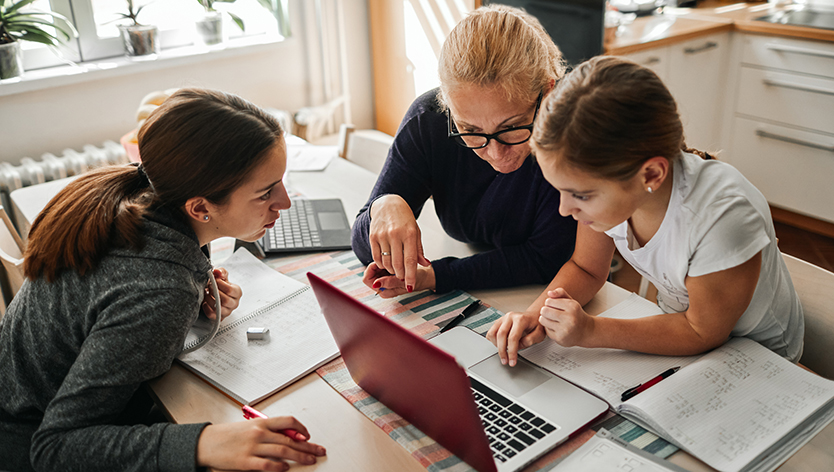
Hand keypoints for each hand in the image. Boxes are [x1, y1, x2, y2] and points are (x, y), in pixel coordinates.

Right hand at [196, 416, 325, 471]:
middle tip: (319, 451)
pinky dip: (279, 467)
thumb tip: (287, 436)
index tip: (309, 436)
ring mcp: (253, 447)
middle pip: (290, 439)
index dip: (301, 429)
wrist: (206, 443)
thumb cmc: (227, 435)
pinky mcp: (246, 461)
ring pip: (283, 451)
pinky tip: (287, 468)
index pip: (288, 421)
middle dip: (308, 446)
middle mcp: (259, 433)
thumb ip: (267, 430)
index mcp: (261, 422)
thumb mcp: (249, 427)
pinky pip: (268, 465)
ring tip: (310, 460)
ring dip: (300, 457)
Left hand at [202, 268, 241, 320]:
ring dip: (209, 300)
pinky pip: (212, 315)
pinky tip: (204, 302)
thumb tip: (217, 272)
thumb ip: (221, 272)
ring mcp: (227, 311)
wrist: (215, 291)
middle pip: (226, 300)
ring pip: (219, 308)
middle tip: (209, 287)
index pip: (230, 290)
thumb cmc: (220, 284)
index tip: (214, 280)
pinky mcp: (219, 317)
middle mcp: (234, 303)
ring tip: (206, 293)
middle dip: (214, 292)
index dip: (220, 285)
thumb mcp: (222, 275)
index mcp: (237, 293)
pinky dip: (206, 308)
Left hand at [363, 262, 434, 297]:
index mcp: (384, 291)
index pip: (367, 279)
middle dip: (376, 266)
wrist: (425, 277)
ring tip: (392, 260)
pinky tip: (393, 260)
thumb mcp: (403, 281)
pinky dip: (385, 262)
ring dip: (381, 263)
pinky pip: (381, 267)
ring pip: (375, 269)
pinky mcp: (387, 275)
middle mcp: (382, 287)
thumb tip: (376, 283)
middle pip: (369, 274)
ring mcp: (384, 281)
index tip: (381, 263)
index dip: (372, 269)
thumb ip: (389, 282)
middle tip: (387, 260)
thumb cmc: (417, 280)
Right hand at [368, 195, 430, 291]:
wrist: (388, 204)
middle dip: (400, 275)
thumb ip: (419, 250)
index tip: (410, 285)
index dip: (410, 275)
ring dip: (391, 270)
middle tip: (403, 277)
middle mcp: (395, 234)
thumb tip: (425, 264)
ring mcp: (382, 235)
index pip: (410, 260)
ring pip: (386, 262)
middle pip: (397, 264)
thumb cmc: (404, 219)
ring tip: (395, 269)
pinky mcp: (373, 236)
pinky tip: (386, 263)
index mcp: (409, 234)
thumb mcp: (416, 232)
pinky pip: (376, 257)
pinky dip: (381, 264)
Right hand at [486, 311, 545, 366]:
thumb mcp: (540, 333)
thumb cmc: (536, 325)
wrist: (533, 316)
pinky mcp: (499, 321)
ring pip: (493, 333)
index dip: (511, 352)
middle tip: (505, 361)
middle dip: (502, 351)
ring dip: (496, 346)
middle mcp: (510, 317)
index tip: (512, 361)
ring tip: (503, 352)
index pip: (513, 337)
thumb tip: (519, 346)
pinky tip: (501, 344)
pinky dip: (493, 341)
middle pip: (501, 335)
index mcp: (521, 319)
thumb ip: (531, 340)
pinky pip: (491, 332)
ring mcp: (503, 318)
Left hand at [538, 288, 593, 347]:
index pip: (549, 301)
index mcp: (572, 306)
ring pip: (543, 320)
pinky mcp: (560, 338)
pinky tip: (557, 328)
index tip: (554, 305)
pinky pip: (546, 330)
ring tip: (553, 319)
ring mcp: (565, 329)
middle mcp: (570, 318)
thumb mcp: (571, 301)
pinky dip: (549, 328)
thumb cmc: (576, 315)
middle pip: (544, 310)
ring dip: (545, 319)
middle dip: (545, 310)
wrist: (586, 331)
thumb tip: (549, 293)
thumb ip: (560, 293)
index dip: (549, 303)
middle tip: (551, 312)